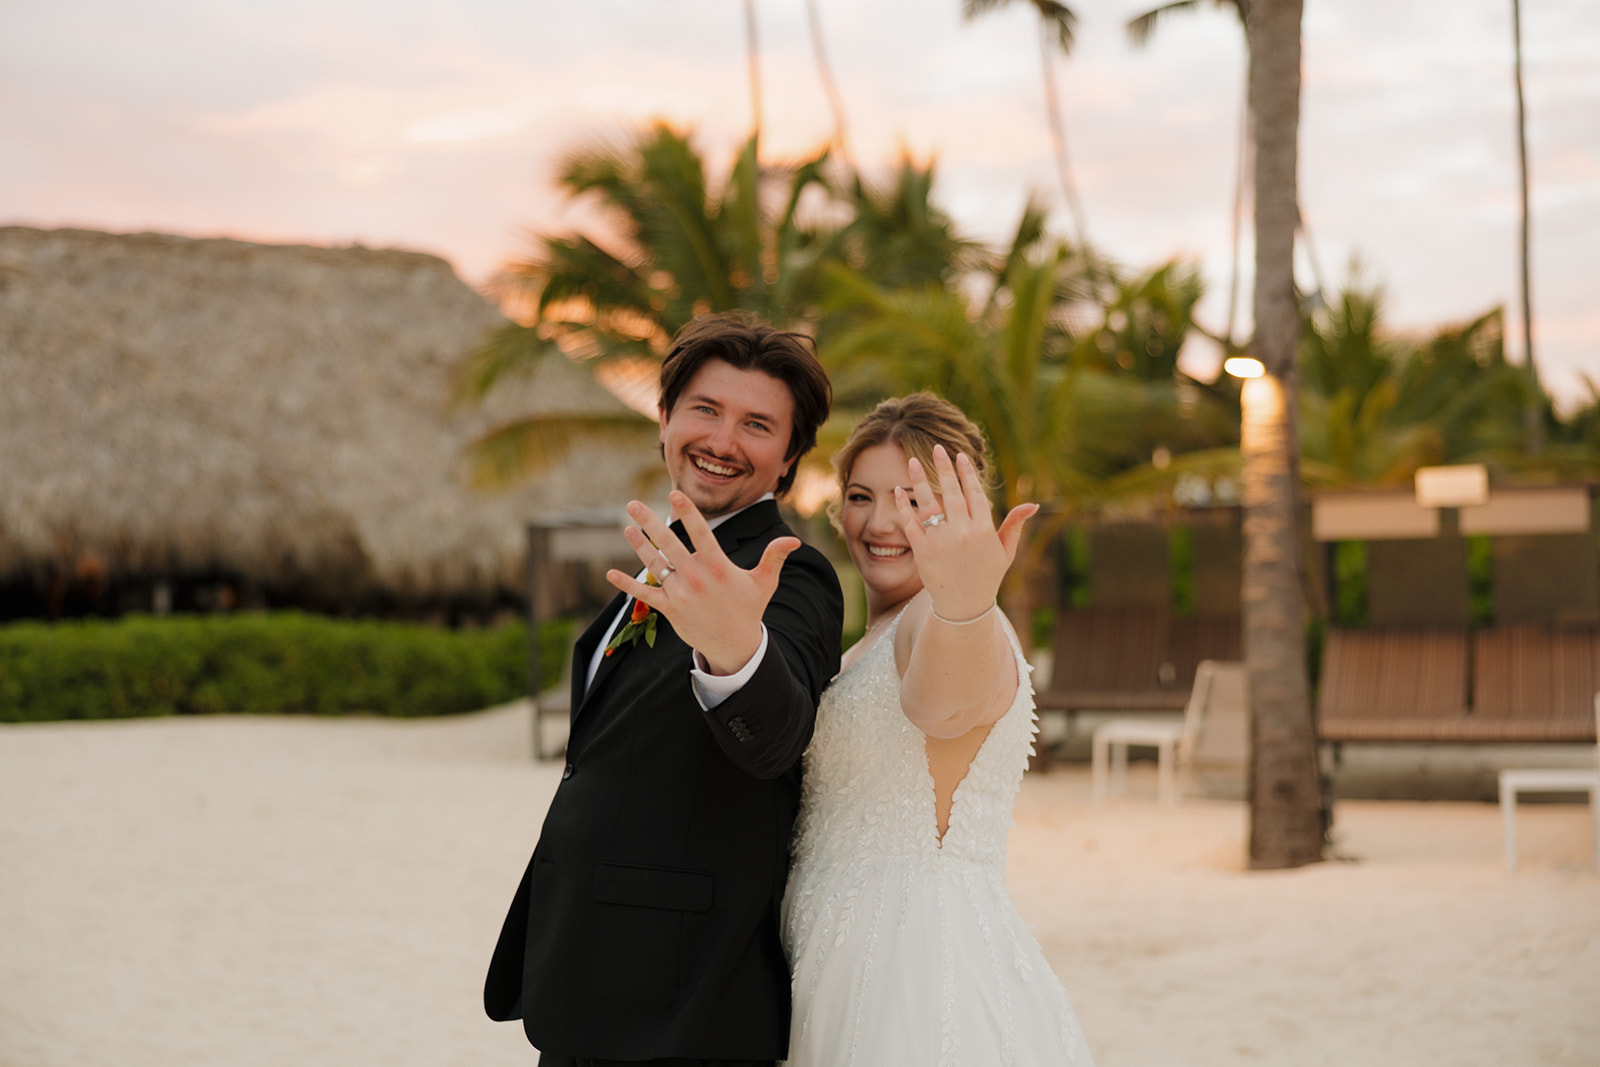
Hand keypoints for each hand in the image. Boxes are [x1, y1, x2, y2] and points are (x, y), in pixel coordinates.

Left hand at [605, 490, 799, 674]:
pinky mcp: (669, 610)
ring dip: (639, 546)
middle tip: (633, 503)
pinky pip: (645, 595)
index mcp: (718, 566)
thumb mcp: (764, 582)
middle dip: (649, 522)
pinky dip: (627, 585)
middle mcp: (696, 578)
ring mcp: (680, 594)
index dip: (687, 511)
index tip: (674, 493)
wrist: (735, 645)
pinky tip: (610, 572)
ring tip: (627, 528)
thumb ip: (774, 557)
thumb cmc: (749, 609)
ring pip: (654, 565)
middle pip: (669, 544)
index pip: (700, 532)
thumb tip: (793, 541)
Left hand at [894, 445, 1036, 620]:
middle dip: (943, 468)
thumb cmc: (987, 578)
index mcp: (984, 530)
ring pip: (929, 504)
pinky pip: (911, 523)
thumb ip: (1014, 526)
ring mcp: (942, 542)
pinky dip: (904, 506)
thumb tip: (1032, 505)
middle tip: (937, 448)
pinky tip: (899, 491)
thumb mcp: (1005, 552)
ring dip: (919, 480)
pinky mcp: (922, 552)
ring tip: (910, 461)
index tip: (960, 456)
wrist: (964, 608)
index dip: (967, 473)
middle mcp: (963, 533)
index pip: (974, 493)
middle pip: (952, 492)